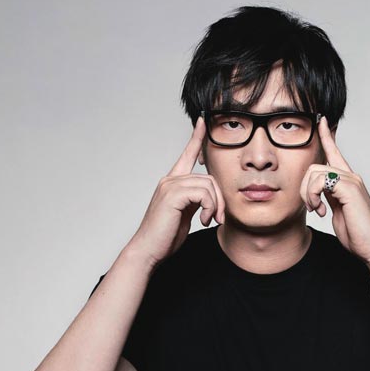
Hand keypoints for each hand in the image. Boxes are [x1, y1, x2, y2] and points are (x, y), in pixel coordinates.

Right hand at [126, 117, 225, 268]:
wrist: (149, 249)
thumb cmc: (165, 235)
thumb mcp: (186, 214)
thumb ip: (195, 201)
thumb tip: (210, 198)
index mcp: (173, 182)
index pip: (187, 154)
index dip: (196, 137)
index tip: (203, 121)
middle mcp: (170, 179)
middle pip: (209, 177)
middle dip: (220, 198)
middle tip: (219, 217)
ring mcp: (170, 186)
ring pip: (208, 185)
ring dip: (215, 206)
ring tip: (210, 221)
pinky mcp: (173, 195)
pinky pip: (203, 193)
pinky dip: (209, 208)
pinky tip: (203, 220)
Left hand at [300, 116, 369, 264]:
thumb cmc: (357, 232)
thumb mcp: (337, 210)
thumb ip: (329, 196)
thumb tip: (318, 191)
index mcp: (347, 180)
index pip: (335, 152)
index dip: (326, 136)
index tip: (321, 120)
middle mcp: (350, 176)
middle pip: (314, 166)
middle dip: (304, 187)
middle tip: (312, 207)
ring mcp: (351, 181)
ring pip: (315, 173)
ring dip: (308, 194)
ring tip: (317, 210)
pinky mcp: (350, 188)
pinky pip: (321, 181)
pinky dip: (314, 196)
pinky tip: (322, 211)